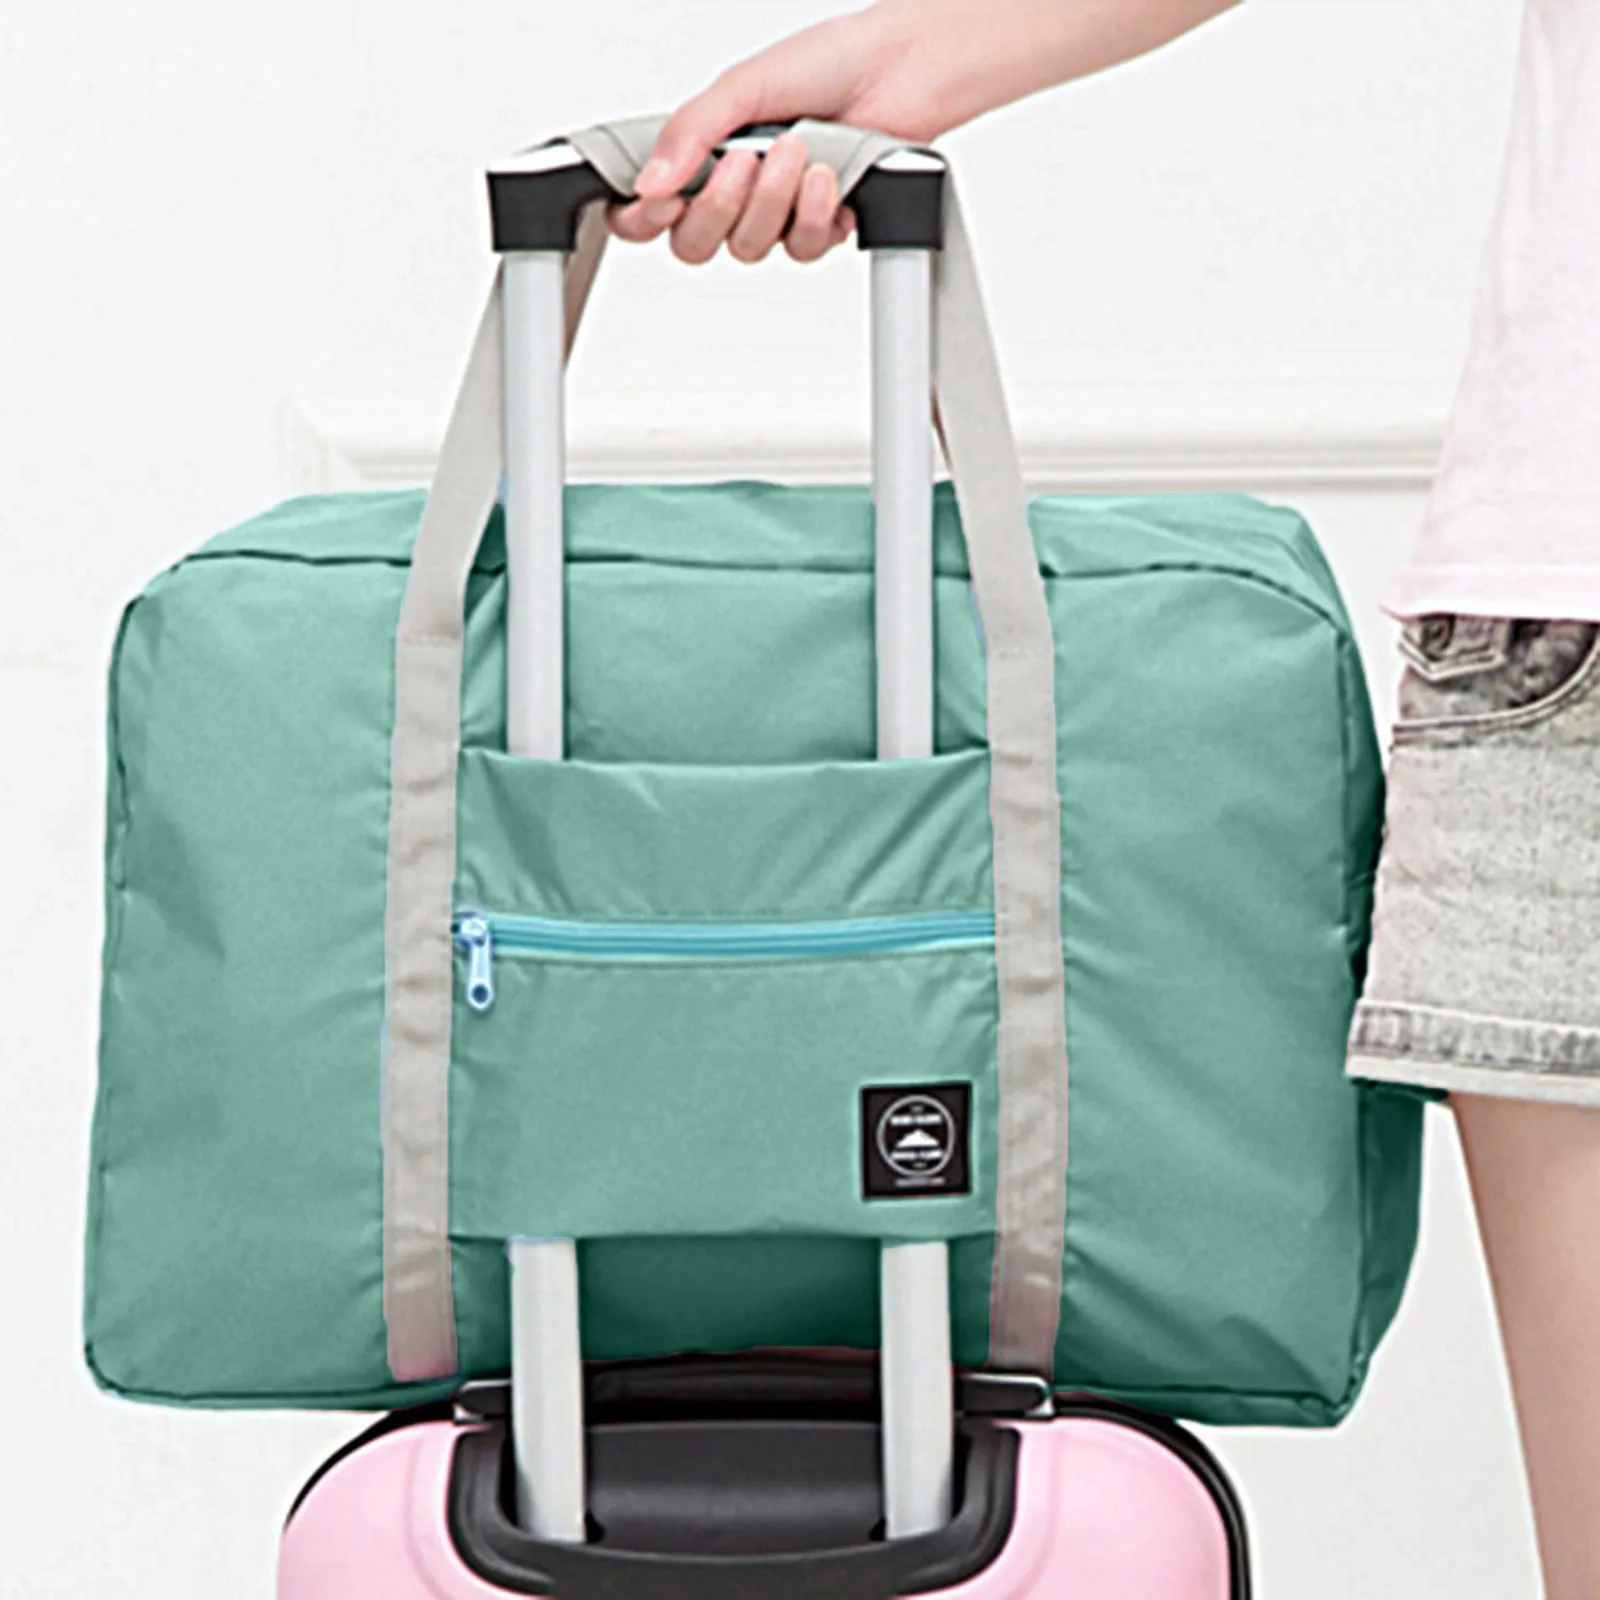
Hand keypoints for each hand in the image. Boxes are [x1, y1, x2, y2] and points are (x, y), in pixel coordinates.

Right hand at [608, 4, 946, 265]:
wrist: (901, 70)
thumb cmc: (825, 63)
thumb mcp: (741, 86)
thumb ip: (689, 133)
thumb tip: (649, 182)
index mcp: (702, 154)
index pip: (647, 214)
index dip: (644, 220)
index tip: (662, 201)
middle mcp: (735, 190)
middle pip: (693, 245)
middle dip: (718, 207)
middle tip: (744, 159)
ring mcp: (776, 214)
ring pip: (748, 249)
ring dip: (772, 201)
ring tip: (797, 151)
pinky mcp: (818, 228)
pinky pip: (800, 250)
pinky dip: (814, 214)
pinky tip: (826, 178)